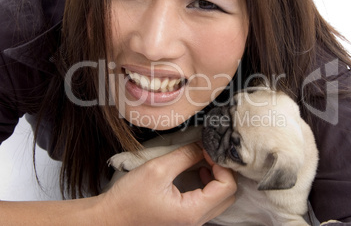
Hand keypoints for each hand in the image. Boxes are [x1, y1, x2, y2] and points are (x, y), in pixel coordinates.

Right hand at [96, 143, 236, 225]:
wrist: (109, 219)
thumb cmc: (128, 198)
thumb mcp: (157, 170)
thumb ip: (184, 155)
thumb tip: (203, 145)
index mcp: (192, 212)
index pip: (227, 187)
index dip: (222, 165)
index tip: (207, 150)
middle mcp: (196, 221)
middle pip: (228, 195)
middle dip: (223, 171)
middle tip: (208, 154)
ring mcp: (191, 222)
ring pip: (220, 200)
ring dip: (217, 178)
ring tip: (203, 161)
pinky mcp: (185, 218)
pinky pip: (207, 203)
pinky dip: (208, 186)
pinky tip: (197, 172)